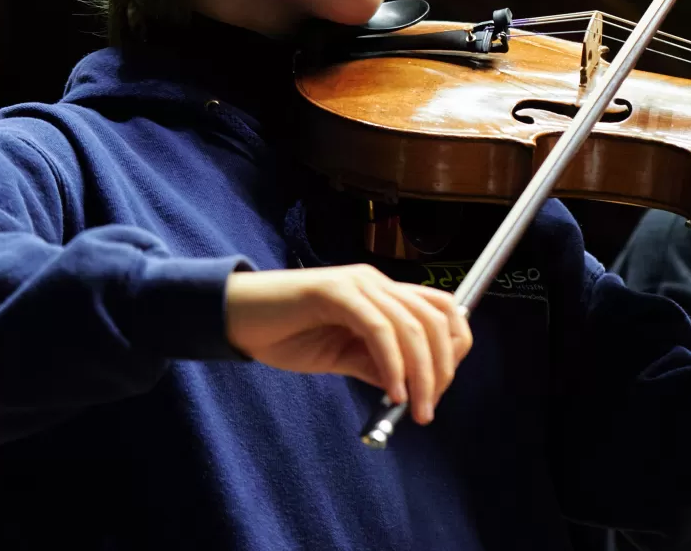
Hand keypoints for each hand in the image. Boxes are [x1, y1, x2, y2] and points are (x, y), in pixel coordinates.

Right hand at [224, 264, 472, 424]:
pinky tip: (393, 393)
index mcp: (383, 292)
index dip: (453, 346)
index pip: (441, 309)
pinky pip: (379, 330)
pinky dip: (393, 364)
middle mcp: (377, 282)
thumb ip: (376, 364)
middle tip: (430, 407)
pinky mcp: (336, 292)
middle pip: (436, 319)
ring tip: (417, 408)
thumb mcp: (342, 355)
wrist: (237, 317)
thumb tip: (411, 387)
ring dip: (422, 374)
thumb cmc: (286, 333)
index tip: (440, 387)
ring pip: (413, 326)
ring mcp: (358, 284)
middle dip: (442, 367)